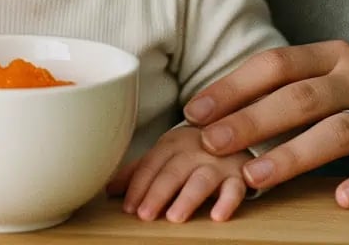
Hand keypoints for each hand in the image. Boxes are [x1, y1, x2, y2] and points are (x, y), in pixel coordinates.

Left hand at [107, 126, 251, 222]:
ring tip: (174, 217)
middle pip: (172, 171)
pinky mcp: (239, 175)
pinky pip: (236, 188)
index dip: (138, 186)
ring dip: (187, 197)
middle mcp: (195, 148)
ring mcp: (218, 161)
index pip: (151, 164)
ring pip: (201, 179)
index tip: (128, 207)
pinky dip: (228, 202)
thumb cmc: (194, 151)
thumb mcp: (166, 156)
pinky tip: (218, 216)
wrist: (236, 133)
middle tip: (144, 214)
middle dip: (157, 193)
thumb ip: (140, 171)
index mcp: (172, 143)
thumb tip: (109, 189)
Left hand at [182, 41, 348, 208]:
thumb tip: (202, 118)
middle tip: (211, 144)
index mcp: (332, 56)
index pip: (275, 64)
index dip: (232, 87)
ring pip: (336, 131)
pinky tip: (342, 199)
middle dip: (250, 121)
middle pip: (299, 97)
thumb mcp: (324, 87)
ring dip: (292, 155)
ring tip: (254, 178)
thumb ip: (276, 95)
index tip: (195, 112)